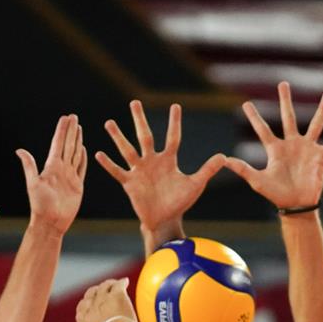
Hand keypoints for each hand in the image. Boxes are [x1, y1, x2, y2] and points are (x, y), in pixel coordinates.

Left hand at [19, 114, 85, 235]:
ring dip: (77, 141)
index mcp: (51, 167)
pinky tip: (83, 149)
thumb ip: (29, 166)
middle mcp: (61, 169)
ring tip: (79, 128)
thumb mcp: (33, 184)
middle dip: (71, 131)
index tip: (66, 118)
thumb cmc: (40, 206)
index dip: (62, 130)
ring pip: (75, 154)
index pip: (58, 144)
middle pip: (68, 145)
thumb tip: (19, 150)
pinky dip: (83, 158)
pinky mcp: (77, 186)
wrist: (51, 223)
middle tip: (74, 116)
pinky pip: (81, 168)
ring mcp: (70, 176)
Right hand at [75, 278, 138, 321]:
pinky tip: (125, 282)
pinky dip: (121, 282)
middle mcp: (92, 306)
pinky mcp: (116, 296)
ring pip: (103, 286)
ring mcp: (103, 299)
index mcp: (84, 319)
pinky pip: (117, 285)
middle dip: (94, 292)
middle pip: (90, 294)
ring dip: (108, 284)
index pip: (81, 308)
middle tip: (100, 291)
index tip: (90, 305)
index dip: (86, 305)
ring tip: (113, 284)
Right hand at [96, 101, 224, 238]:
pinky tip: (98, 154)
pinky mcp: (130, 183)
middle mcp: (152, 161)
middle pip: (145, 136)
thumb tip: (224, 156)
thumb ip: (208, 170)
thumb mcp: (195, 185)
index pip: (172, 137)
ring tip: (109, 122)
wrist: (165, 219)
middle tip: (134, 102)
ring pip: (128, 150)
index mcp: (168, 160)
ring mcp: (139, 171)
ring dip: (118, 137)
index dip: (174, 123)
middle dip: (140, 120)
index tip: (175, 106)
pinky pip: (118, 171)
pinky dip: (108, 164)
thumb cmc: (180, 202)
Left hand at [224, 81, 322, 208]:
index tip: (245, 103)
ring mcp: (307, 149)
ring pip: (316, 124)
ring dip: (322, 110)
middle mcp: (292, 145)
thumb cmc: (276, 195)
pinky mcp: (321, 158)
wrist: (296, 206)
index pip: (263, 129)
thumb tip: (224, 160)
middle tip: (283, 83)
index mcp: (275, 149)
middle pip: (288, 117)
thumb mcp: (257, 181)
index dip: (254, 117)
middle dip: (285, 101)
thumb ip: (243, 169)